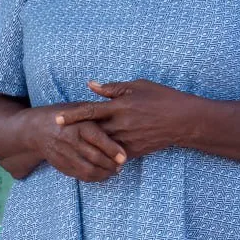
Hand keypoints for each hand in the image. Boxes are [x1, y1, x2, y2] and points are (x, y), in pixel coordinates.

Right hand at [23, 105, 125, 182]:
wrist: (37, 129)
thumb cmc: (68, 116)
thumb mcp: (81, 109)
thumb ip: (99, 114)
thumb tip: (122, 120)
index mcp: (79, 125)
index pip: (98, 140)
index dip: (113, 150)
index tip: (124, 157)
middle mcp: (70, 140)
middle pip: (94, 157)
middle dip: (111, 164)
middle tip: (121, 164)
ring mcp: (64, 155)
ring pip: (87, 170)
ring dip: (104, 173)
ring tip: (114, 170)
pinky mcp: (60, 165)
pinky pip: (79, 175)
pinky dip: (93, 177)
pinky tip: (103, 174)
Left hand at [56, 80, 197, 160]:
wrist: (184, 120)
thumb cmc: (163, 98)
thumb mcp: (139, 86)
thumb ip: (114, 88)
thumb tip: (92, 85)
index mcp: (120, 107)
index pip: (90, 111)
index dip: (72, 115)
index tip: (56, 119)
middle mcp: (120, 124)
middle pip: (91, 131)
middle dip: (77, 133)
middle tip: (64, 134)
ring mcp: (126, 139)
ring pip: (100, 145)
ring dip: (89, 145)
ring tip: (78, 145)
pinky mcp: (134, 151)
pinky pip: (113, 155)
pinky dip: (105, 154)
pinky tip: (99, 154)